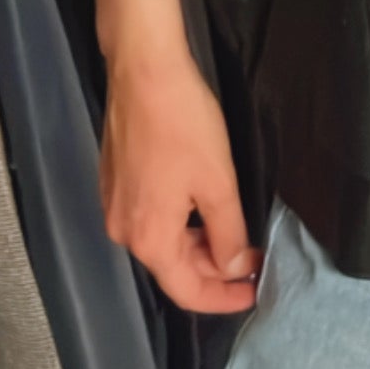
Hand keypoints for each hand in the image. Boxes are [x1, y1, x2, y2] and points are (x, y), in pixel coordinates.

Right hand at [100, 42, 261, 312]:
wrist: (143, 70)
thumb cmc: (184, 125)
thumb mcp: (217, 183)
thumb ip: (228, 234)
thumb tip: (234, 268)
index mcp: (148, 239)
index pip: (187, 291)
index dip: (224, 298)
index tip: (255, 290)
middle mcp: (123, 231)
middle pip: (172, 266)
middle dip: (213, 267)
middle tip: (252, 256)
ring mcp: (114, 204)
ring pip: (162, 240)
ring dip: (197, 242)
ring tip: (233, 232)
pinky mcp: (114, 179)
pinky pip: (149, 216)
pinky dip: (179, 220)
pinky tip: (202, 204)